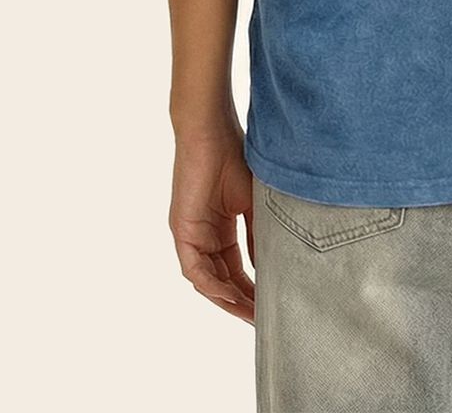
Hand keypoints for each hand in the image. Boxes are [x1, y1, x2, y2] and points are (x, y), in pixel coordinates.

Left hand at [170, 123, 256, 321]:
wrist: (212, 131)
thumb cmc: (235, 157)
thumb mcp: (254, 203)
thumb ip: (258, 235)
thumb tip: (270, 267)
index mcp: (220, 229)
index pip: (236, 269)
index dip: (252, 289)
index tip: (271, 305)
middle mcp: (203, 236)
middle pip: (221, 280)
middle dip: (241, 302)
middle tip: (262, 319)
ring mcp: (191, 235)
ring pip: (207, 280)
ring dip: (227, 299)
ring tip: (250, 313)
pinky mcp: (181, 230)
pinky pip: (194, 268)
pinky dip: (211, 284)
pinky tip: (229, 295)